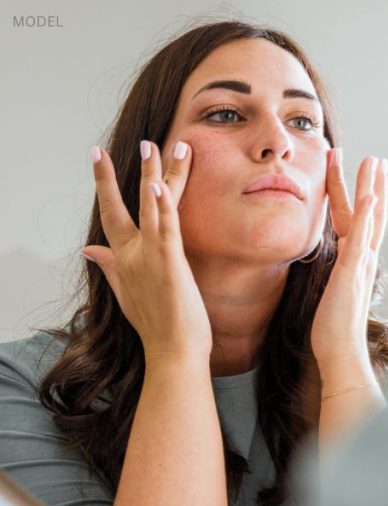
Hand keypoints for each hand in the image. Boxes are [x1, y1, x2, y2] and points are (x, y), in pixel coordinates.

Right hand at [84, 141, 212, 362]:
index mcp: (125, 259)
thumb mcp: (126, 292)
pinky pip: (165, 229)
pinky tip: (157, 186)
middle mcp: (134, 254)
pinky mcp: (169, 263)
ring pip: (148, 208)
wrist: (173, 352)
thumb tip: (88, 249)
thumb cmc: (157, 324)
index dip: (106, 186)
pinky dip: (161, 207)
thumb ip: (108, 266)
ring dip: (151, 175)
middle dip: (115, 174)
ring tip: (153, 146)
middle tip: (117, 144)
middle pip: (123, 206)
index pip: (113, 215)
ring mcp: (150, 257)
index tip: (99, 157)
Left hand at [310, 149, 387, 388]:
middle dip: (371, 183)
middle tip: (374, 157)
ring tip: (374, 162)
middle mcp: (363, 258)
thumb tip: (333, 264)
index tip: (358, 173)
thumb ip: (335, 273)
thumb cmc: (333, 329)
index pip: (358, 221)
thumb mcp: (332, 292)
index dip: (358, 196)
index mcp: (355, 261)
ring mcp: (360, 263)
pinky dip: (366, 216)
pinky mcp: (353, 271)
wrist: (340, 352)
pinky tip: (369, 196)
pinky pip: (361, 238)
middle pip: (370, 213)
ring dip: (372, 188)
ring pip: (369, 218)